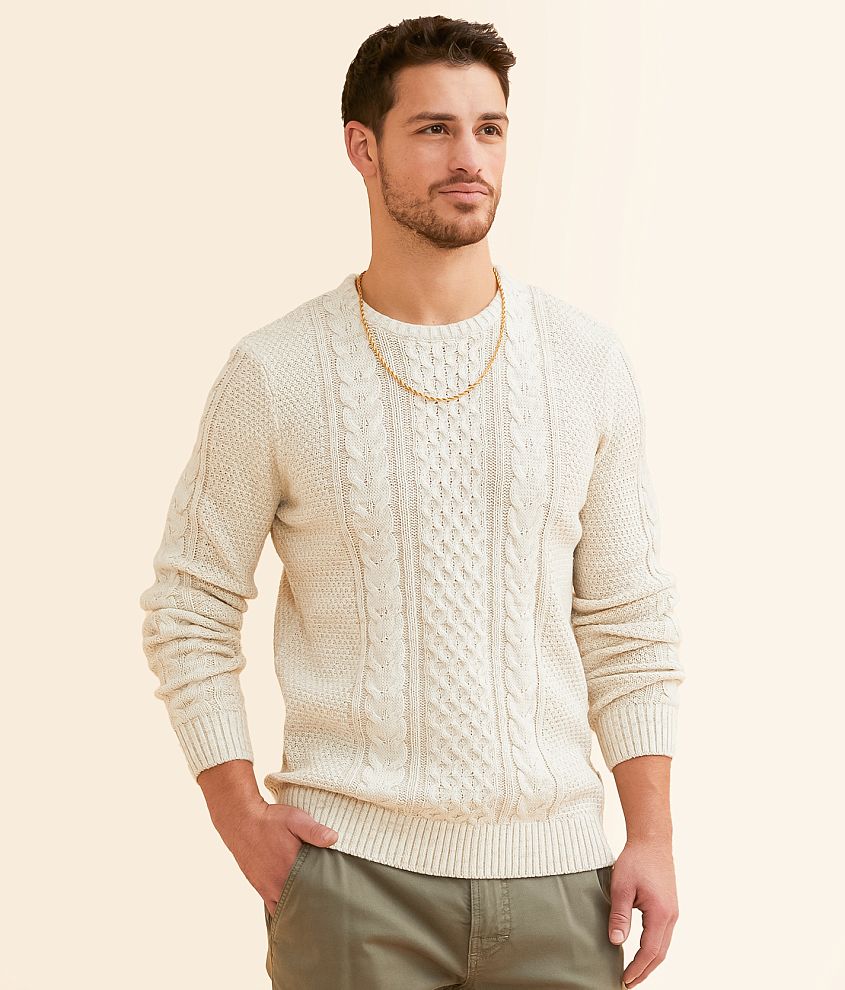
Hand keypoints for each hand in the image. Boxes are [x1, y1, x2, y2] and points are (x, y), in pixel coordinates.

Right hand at [213, 799, 338, 916]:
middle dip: (315, 904)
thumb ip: (315, 831)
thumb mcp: (295, 819)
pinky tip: (294, 909)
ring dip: (299, 908)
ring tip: (313, 907)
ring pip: (287, 908)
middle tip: (328, 903)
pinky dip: (284, 910)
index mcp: (291, 868)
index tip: (335, 894)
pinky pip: (273, 908)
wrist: (242, 822)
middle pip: (301, 903)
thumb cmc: (270, 821)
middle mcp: (278, 883)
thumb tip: (334, 838)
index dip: (325, 894)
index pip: (314, 890)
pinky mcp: (260, 888)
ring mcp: (267, 888)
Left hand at [607, 838, 678, 987]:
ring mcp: (672, 912)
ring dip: (650, 961)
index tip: (624, 980)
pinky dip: (653, 948)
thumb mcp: (621, 887)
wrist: (652, 841)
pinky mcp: (669, 906)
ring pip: (663, 946)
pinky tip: (642, 951)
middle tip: (628, 983)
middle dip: (644, 971)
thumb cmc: (635, 860)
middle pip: (659, 954)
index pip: (649, 951)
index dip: (637, 968)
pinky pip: (663, 935)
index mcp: (660, 914)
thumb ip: (619, 915)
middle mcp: (671, 917)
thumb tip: (616, 942)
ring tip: (634, 972)